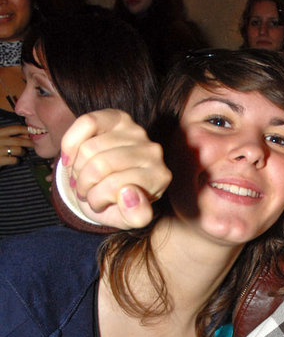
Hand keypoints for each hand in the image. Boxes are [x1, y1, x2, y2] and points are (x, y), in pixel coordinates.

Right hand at [0, 124, 31, 167]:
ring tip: (22, 153)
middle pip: (19, 140)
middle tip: (35, 145)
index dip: (26, 130)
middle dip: (29, 143)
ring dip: (23, 152)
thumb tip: (27, 135)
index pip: (15, 129)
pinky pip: (14, 160)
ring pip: (18, 150)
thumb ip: (10, 136)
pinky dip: (16, 160)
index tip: (34, 131)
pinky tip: (15, 160)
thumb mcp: (0, 139)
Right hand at [60, 109, 171, 228]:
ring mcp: (136, 131)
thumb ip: (135, 216)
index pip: (115, 186)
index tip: (97, 204)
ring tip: (81, 178)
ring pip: (89, 148)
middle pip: (99, 165)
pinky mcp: (117, 116)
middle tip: (85, 192)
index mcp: (159, 177)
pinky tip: (71, 159)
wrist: (111, 186)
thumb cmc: (120, 204)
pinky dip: (70, 144)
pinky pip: (86, 123)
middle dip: (84, 184)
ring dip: (76, 168)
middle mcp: (152, 151)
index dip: (97, 199)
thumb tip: (128, 193)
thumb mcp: (128, 219)